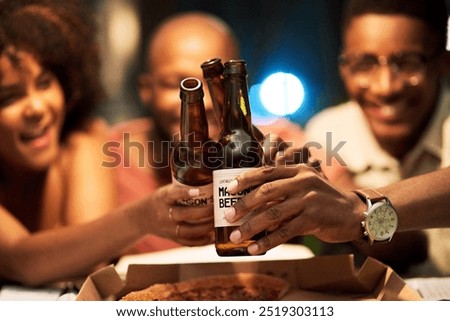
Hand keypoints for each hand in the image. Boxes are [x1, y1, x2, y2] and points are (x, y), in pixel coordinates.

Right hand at [142, 183, 213, 245]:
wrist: (143, 218)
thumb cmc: (162, 200)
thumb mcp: (166, 190)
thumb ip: (182, 188)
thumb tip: (207, 178)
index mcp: (163, 198)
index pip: (173, 194)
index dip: (185, 193)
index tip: (198, 191)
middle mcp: (165, 214)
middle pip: (185, 214)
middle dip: (204, 212)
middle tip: (217, 207)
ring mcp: (168, 228)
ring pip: (188, 231)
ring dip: (205, 227)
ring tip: (217, 222)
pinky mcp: (173, 238)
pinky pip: (188, 242)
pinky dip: (202, 241)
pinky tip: (213, 237)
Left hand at [223, 163, 363, 254]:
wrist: (353, 214)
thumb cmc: (322, 201)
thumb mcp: (305, 187)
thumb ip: (282, 190)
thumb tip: (251, 205)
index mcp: (297, 170)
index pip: (266, 171)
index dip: (245, 179)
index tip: (229, 189)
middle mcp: (303, 181)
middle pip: (266, 192)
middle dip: (243, 205)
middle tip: (227, 216)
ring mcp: (309, 199)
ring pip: (273, 213)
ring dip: (251, 227)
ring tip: (235, 237)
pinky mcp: (314, 219)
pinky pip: (285, 232)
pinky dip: (267, 241)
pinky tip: (255, 249)